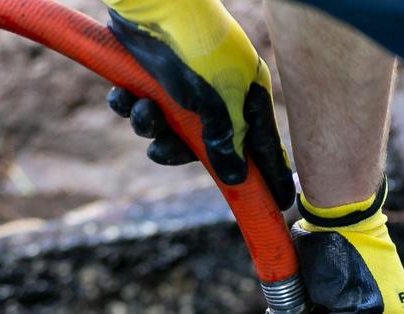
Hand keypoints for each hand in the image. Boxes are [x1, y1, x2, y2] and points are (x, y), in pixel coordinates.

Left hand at [103, 0, 294, 209]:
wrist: (154, 5)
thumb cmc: (195, 49)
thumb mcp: (214, 102)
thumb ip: (225, 141)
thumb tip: (236, 177)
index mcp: (246, 95)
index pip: (263, 145)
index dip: (269, 174)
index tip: (280, 203)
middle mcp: (219, 94)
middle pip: (208, 146)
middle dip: (178, 150)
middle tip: (161, 151)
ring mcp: (187, 86)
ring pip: (171, 129)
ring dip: (150, 126)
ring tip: (142, 110)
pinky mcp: (155, 78)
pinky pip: (145, 108)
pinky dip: (131, 107)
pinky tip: (124, 96)